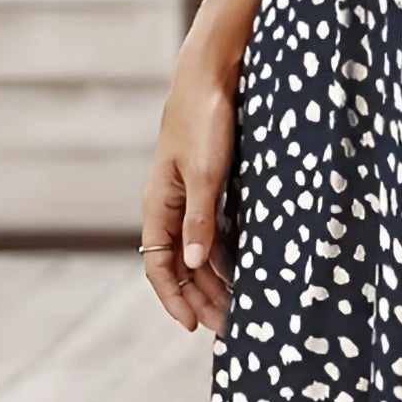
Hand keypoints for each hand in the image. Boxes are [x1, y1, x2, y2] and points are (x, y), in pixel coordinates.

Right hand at [141, 54, 236, 333]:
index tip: (193, 327)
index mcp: (158, 204)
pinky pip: (212, 231)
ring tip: (237, 308)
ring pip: (196, 251)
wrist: (214, 73)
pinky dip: (224, 255)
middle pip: (179, 265)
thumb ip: (199, 220)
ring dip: (213, 280)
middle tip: (227, 328)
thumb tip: (190, 264)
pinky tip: (243, 270)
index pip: (158, 266)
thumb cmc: (205, 119)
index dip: (175, 299)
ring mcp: (189, 195)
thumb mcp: (205, 173)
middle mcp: (170, 204)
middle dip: (200, 298)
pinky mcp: (210, 184)